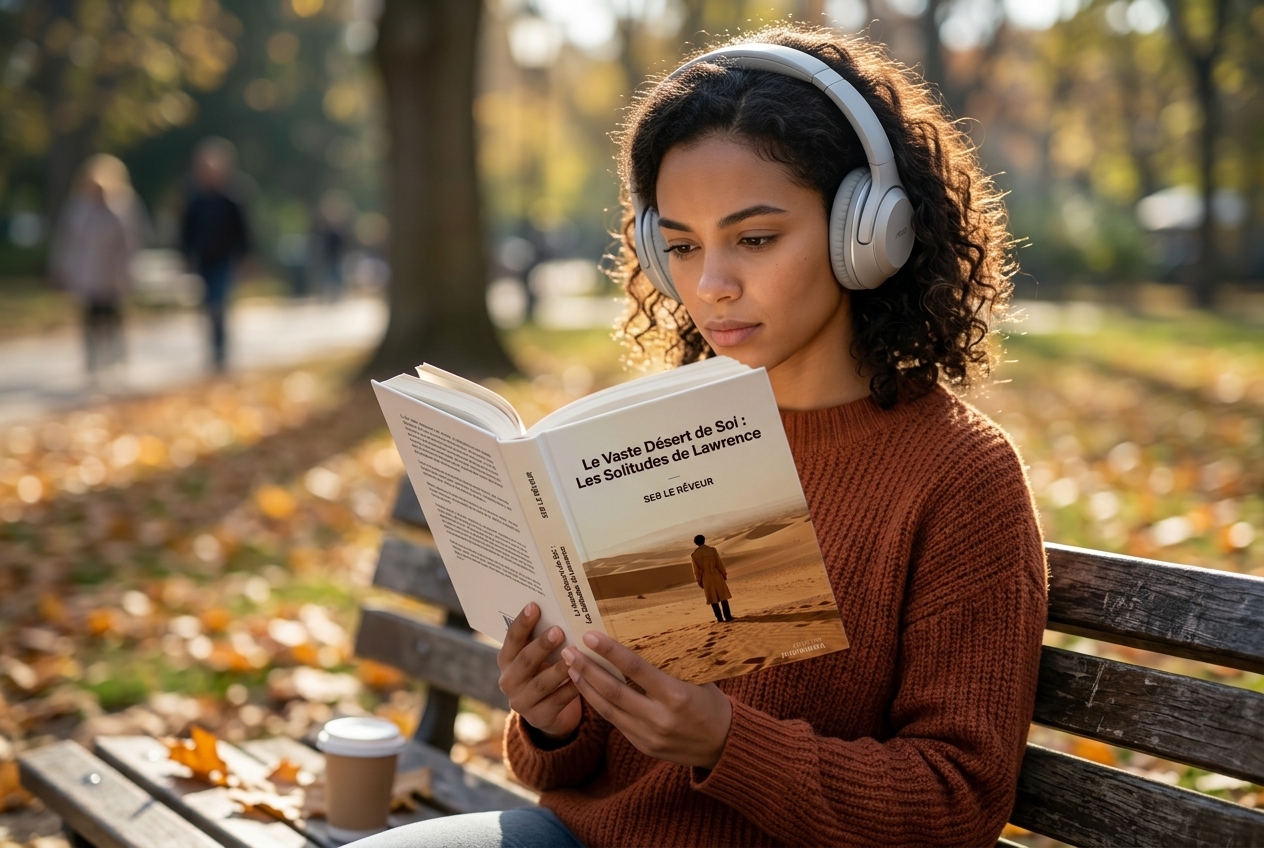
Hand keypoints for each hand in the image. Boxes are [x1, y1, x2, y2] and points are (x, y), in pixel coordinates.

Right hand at [496, 603, 581, 740]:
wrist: (548, 711)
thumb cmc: (545, 671)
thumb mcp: (538, 656)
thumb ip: (541, 638)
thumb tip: (559, 609)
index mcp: (506, 661)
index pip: (512, 639)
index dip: (522, 623)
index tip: (535, 605)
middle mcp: (508, 681)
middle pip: (524, 661)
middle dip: (541, 645)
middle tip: (558, 630)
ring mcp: (521, 702)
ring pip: (541, 683)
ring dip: (558, 668)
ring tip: (573, 656)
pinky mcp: (539, 718)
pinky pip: (558, 701)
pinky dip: (571, 688)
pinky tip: (583, 678)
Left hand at [562, 631, 731, 768]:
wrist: (724, 747)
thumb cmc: (712, 704)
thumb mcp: (698, 678)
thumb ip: (671, 663)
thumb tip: (643, 634)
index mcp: (676, 695)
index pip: (635, 669)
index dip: (610, 652)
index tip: (589, 636)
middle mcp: (660, 717)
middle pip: (613, 691)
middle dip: (587, 670)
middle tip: (568, 652)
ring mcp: (649, 736)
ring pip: (608, 711)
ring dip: (586, 688)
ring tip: (570, 669)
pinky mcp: (643, 747)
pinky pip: (616, 723)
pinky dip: (599, 705)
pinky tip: (588, 690)